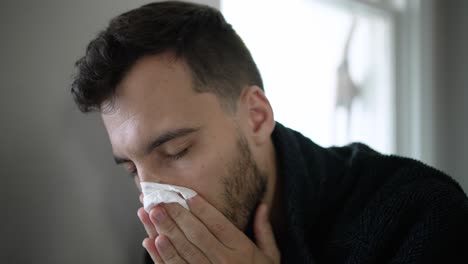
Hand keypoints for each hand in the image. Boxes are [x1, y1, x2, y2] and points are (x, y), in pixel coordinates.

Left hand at [138, 195, 279, 263]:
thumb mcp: (271, 257)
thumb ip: (264, 231)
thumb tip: (262, 206)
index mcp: (241, 251)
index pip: (218, 225)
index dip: (202, 209)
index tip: (187, 195)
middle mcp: (223, 262)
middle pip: (196, 234)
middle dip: (176, 215)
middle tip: (160, 200)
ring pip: (182, 250)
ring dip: (164, 230)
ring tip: (150, 215)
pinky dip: (161, 257)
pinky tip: (151, 242)